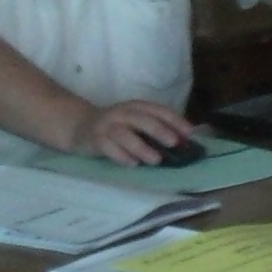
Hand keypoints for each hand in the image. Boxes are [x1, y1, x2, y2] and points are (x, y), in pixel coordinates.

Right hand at [74, 99, 193, 165]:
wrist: (80, 127)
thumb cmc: (119, 128)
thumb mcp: (137, 123)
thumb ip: (158, 129)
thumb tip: (186, 142)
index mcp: (136, 107)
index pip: (158, 110)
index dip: (175, 120)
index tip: (190, 133)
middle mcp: (121, 113)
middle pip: (141, 119)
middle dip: (159, 130)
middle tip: (174, 143)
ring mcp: (106, 126)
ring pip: (123, 134)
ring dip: (141, 147)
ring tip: (156, 160)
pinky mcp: (95, 139)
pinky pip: (107, 147)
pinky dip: (121, 156)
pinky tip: (133, 164)